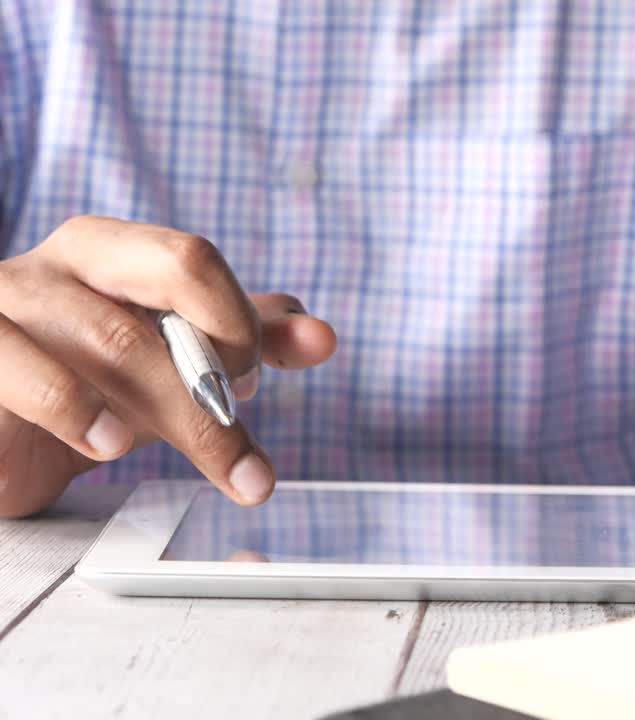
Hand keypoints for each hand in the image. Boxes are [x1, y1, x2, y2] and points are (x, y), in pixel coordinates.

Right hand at [0, 216, 336, 517]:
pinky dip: (77, 407)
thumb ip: (237, 344)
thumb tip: (320, 335)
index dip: (241, 323)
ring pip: (114, 336)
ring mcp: (4, 304)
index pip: (197, 259)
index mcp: (110, 254)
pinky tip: (109, 442)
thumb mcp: (163, 371)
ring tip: (211, 455)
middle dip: (226, 355)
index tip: (252, 386)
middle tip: (242, 420)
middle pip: (175, 271)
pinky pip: (22, 368)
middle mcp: (56, 265)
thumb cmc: (73, 393)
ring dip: (181, 406)